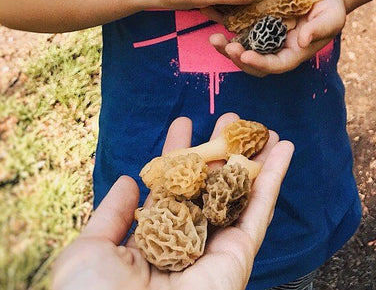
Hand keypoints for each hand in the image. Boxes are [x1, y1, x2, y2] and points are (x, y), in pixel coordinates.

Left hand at [51, 114, 293, 289]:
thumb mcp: (91, 251)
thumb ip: (111, 215)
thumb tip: (129, 182)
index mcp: (151, 243)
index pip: (170, 189)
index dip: (178, 154)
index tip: (184, 123)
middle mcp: (186, 244)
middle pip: (210, 188)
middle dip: (221, 151)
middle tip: (231, 119)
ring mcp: (215, 250)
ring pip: (240, 196)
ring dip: (255, 160)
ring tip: (264, 127)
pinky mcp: (238, 256)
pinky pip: (259, 212)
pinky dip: (274, 180)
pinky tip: (284, 149)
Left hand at [207, 0, 346, 76]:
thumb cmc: (330, 6)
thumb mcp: (332, 17)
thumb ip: (319, 29)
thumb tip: (301, 41)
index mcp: (293, 52)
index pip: (275, 65)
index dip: (260, 63)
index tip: (246, 56)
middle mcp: (275, 48)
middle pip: (253, 62)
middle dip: (238, 58)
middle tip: (227, 47)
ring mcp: (264, 35)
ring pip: (241, 46)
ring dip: (225, 45)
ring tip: (214, 38)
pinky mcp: (255, 19)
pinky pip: (237, 24)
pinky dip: (223, 21)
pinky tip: (210, 13)